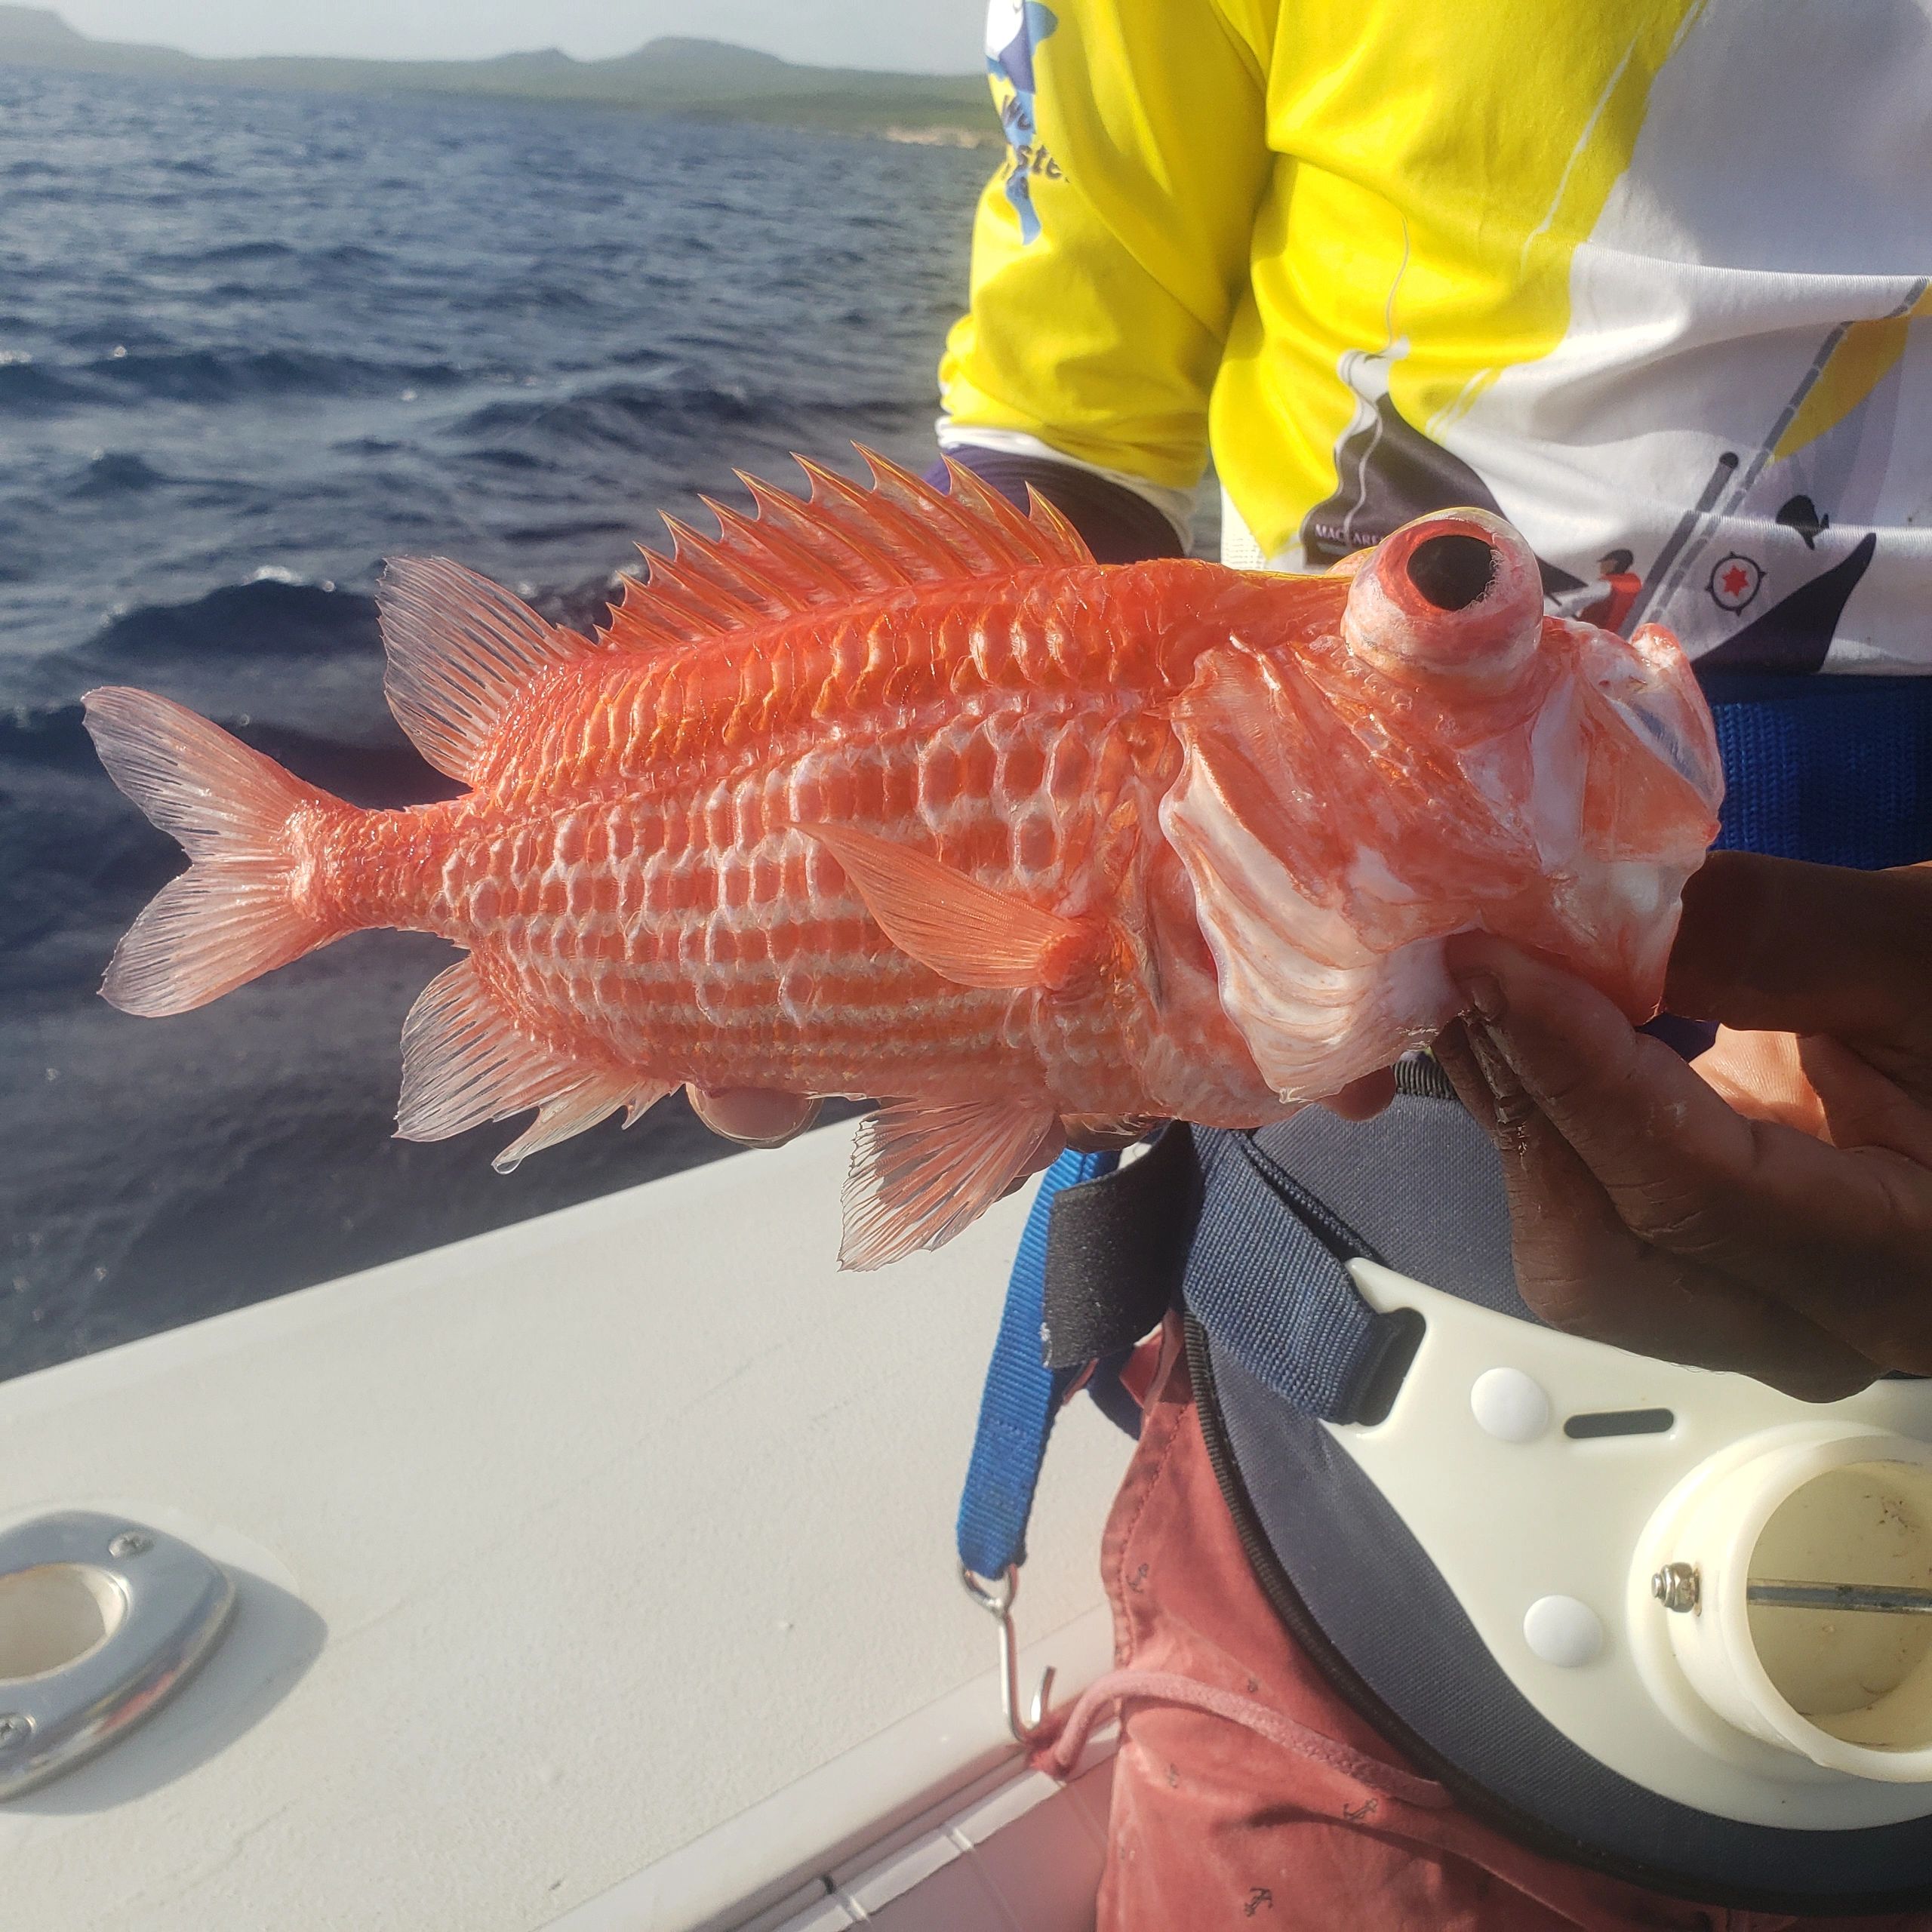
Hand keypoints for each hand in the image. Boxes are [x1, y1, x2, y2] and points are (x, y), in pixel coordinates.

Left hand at [1433, 856, 1931, 1399]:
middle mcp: (1820, 1332)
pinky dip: (1548, 1126)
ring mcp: (1759, 1317)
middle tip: (1466, 969)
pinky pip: (1594, 1222)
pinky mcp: (1718, 1275)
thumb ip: (1782, 939)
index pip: (1683, 1188)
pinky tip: (1534, 1028)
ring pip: (1577, 1254)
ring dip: (1519, 1114)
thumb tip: (1597, 914)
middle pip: (1598, 1259)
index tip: (1484, 958)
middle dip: (1518, 1106)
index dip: (1567, 1066)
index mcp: (1907, 1269)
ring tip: (1486, 988)